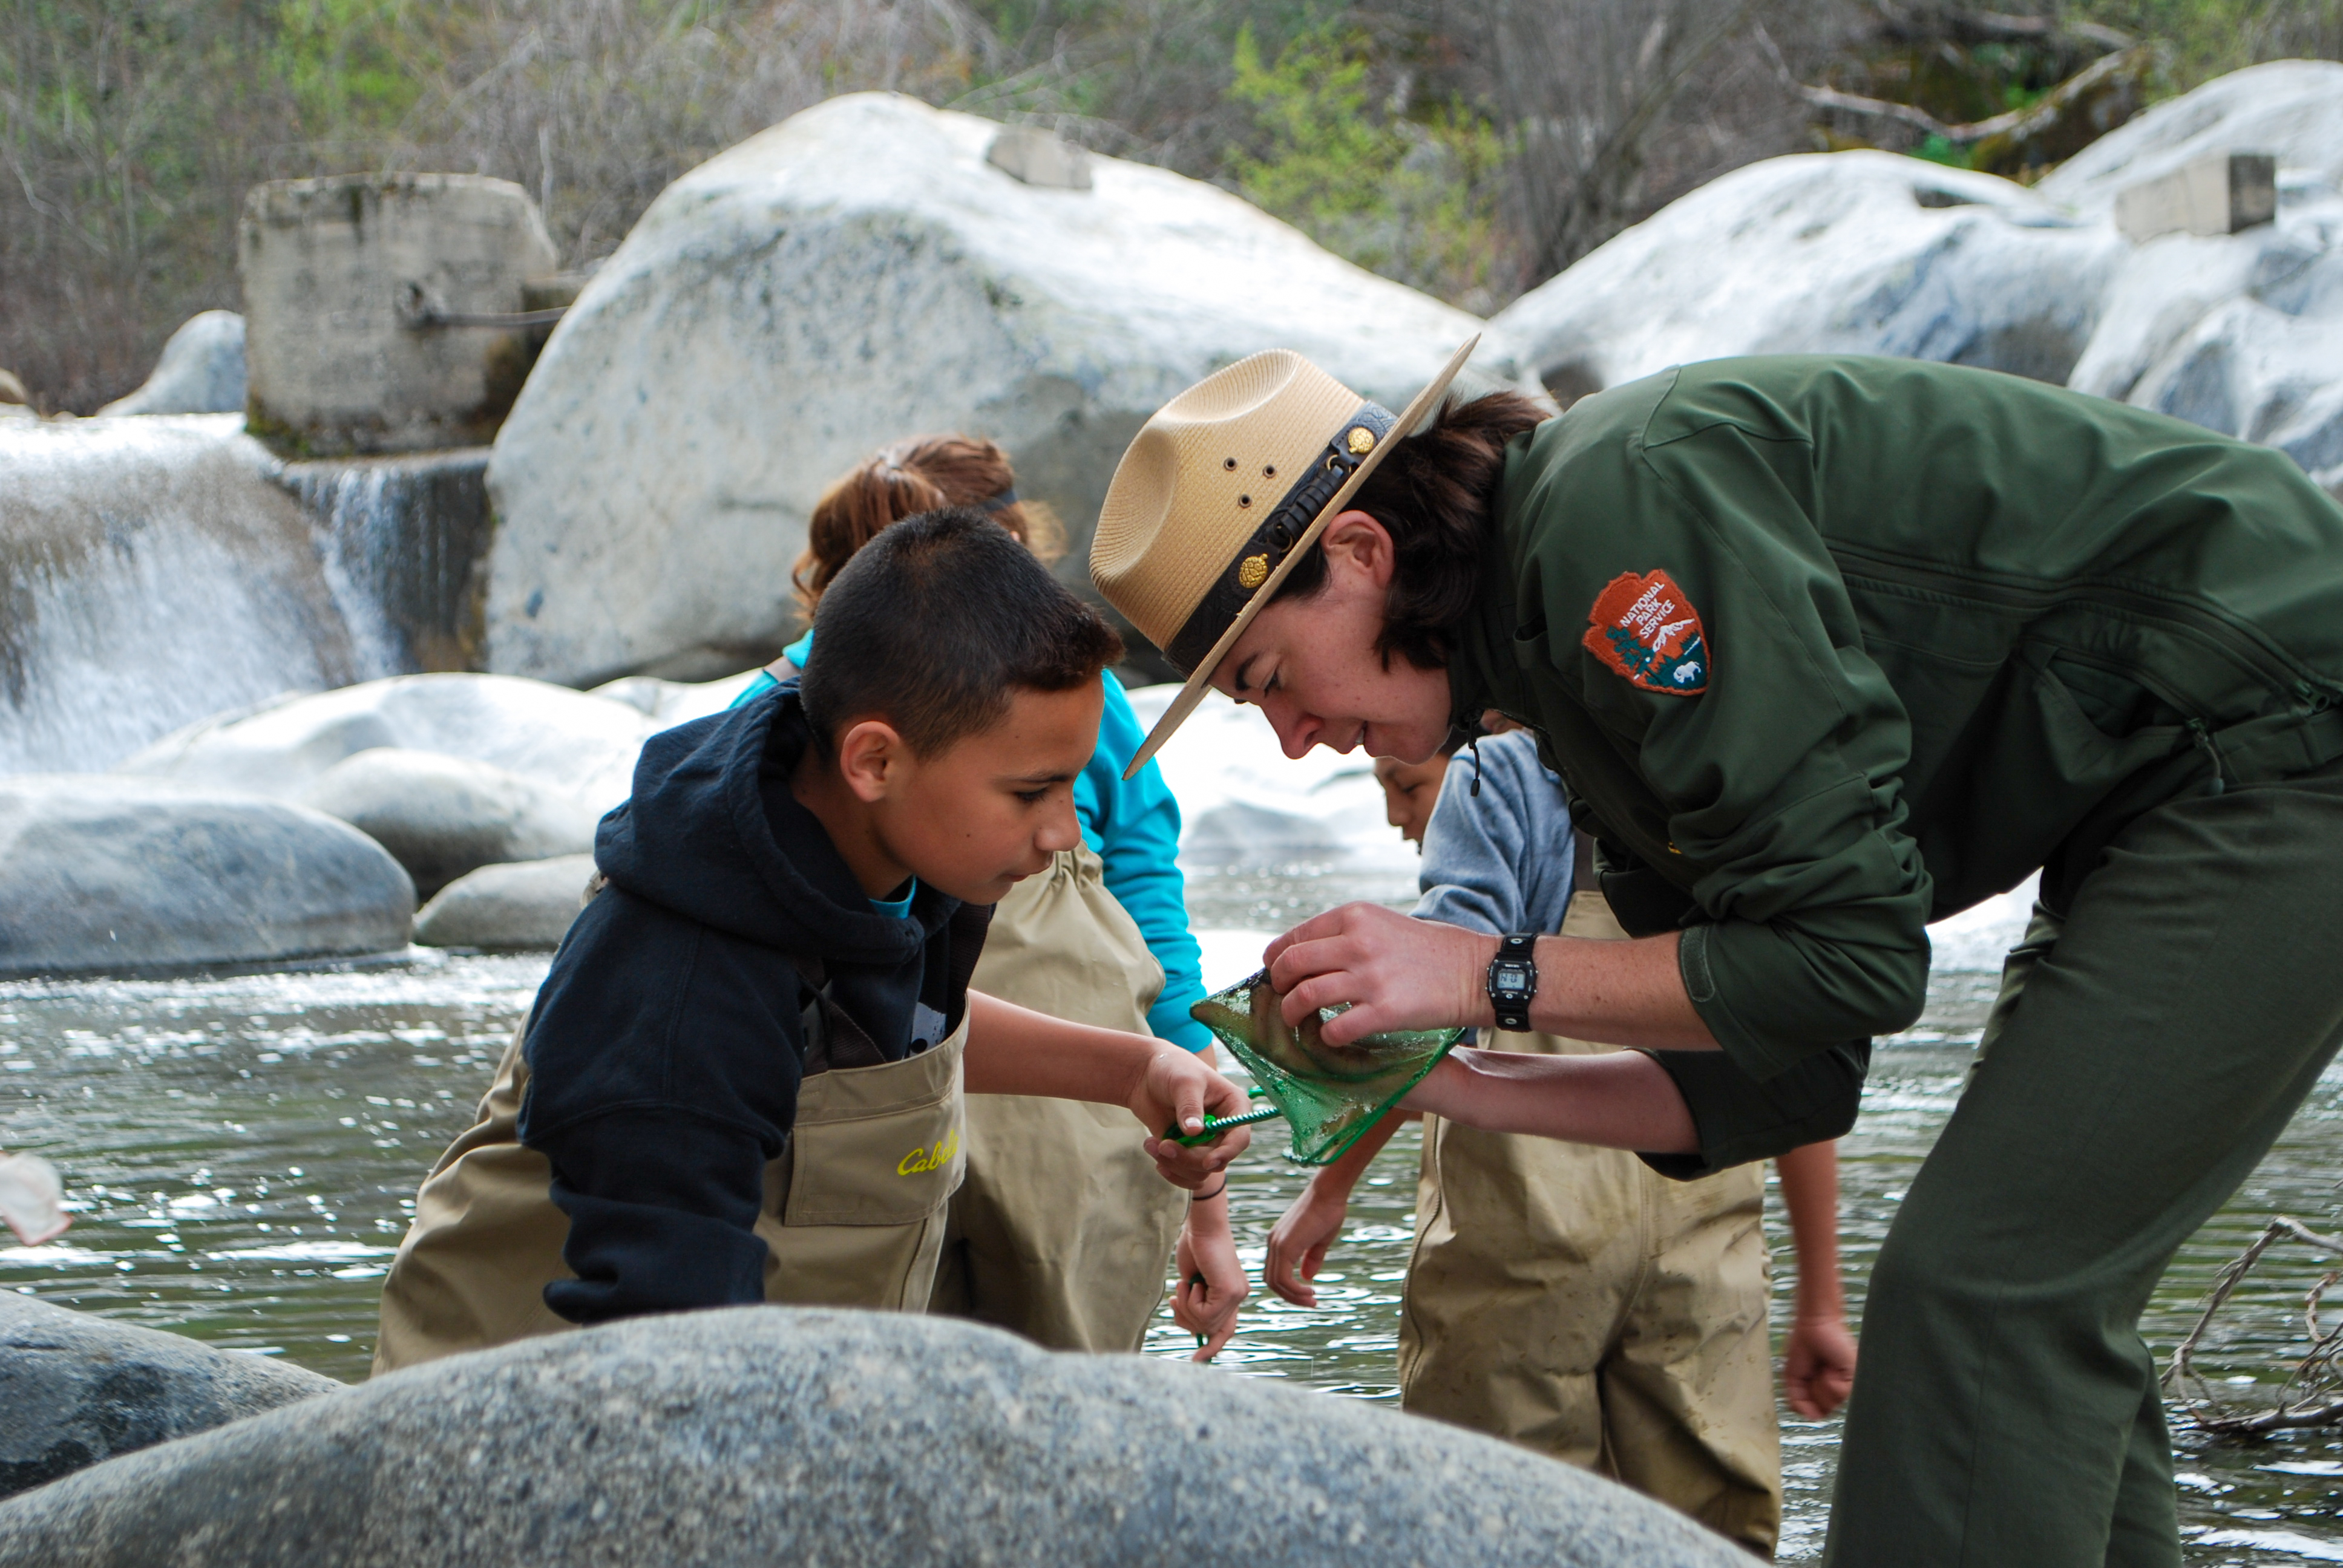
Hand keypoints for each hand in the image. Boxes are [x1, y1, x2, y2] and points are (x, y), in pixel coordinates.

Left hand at [1133, 1047, 1252, 1190]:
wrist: (1146, 1074)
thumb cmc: (1172, 1068)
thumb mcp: (1184, 1082)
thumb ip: (1190, 1106)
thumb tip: (1195, 1133)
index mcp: (1233, 1107)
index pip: (1240, 1138)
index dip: (1227, 1152)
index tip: (1207, 1162)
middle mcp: (1224, 1129)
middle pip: (1216, 1160)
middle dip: (1188, 1158)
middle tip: (1163, 1145)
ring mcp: (1206, 1143)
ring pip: (1199, 1172)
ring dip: (1174, 1165)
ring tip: (1150, 1144)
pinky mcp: (1187, 1151)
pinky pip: (1185, 1174)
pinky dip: (1169, 1169)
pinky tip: (1153, 1151)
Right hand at [1173, 1213, 1248, 1361]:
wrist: (1201, 1224)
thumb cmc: (1194, 1246)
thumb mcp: (1191, 1282)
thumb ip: (1195, 1303)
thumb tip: (1191, 1326)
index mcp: (1232, 1294)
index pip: (1225, 1330)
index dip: (1211, 1347)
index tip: (1196, 1360)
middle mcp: (1239, 1296)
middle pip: (1212, 1331)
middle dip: (1187, 1321)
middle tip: (1176, 1299)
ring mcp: (1237, 1294)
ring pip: (1205, 1324)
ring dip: (1186, 1307)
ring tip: (1184, 1284)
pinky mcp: (1230, 1291)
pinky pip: (1204, 1314)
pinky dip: (1190, 1301)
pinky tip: (1191, 1281)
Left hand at [1263, 1176, 1350, 1306]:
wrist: (1329, 1192)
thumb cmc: (1328, 1211)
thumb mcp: (1319, 1240)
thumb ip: (1311, 1258)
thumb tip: (1307, 1278)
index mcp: (1278, 1241)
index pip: (1275, 1273)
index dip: (1289, 1288)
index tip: (1308, 1295)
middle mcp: (1273, 1243)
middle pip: (1272, 1281)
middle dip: (1290, 1296)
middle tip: (1310, 1302)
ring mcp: (1276, 1244)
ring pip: (1275, 1282)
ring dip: (1293, 1296)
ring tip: (1312, 1300)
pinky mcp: (1284, 1246)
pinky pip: (1283, 1278)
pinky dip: (1295, 1290)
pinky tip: (1310, 1291)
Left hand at [1264, 903, 1490, 1046]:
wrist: (1477, 971)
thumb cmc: (1431, 950)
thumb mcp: (1384, 924)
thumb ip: (1346, 935)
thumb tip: (1305, 956)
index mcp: (1355, 916)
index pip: (1295, 936)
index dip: (1276, 958)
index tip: (1275, 973)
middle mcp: (1358, 942)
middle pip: (1292, 964)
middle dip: (1279, 985)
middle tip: (1284, 998)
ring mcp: (1370, 977)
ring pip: (1305, 996)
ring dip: (1293, 1013)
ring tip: (1298, 1020)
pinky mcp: (1385, 1011)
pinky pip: (1335, 1028)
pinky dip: (1326, 1036)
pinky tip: (1332, 1036)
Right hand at [1782, 1312, 1857, 1417]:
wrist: (1812, 1326)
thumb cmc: (1803, 1347)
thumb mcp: (1793, 1379)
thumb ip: (1797, 1401)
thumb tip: (1812, 1418)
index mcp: (1824, 1391)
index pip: (1817, 1413)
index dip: (1807, 1403)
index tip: (1805, 1381)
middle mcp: (1838, 1390)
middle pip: (1824, 1411)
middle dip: (1813, 1392)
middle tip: (1814, 1372)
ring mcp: (1847, 1385)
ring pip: (1833, 1404)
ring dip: (1821, 1385)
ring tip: (1823, 1367)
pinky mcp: (1854, 1378)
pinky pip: (1840, 1393)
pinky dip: (1829, 1380)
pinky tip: (1830, 1367)